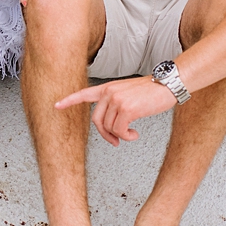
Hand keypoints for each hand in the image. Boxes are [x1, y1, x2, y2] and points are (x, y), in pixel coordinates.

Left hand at [55, 76, 177, 146]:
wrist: (168, 84)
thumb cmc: (152, 91)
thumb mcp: (128, 93)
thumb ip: (115, 102)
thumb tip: (111, 124)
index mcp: (108, 87)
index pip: (84, 94)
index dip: (69, 100)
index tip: (56, 105)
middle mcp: (109, 92)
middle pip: (96, 121)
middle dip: (105, 135)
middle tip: (115, 141)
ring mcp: (117, 100)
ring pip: (109, 128)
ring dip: (120, 135)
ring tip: (131, 133)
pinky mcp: (126, 109)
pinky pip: (120, 131)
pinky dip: (128, 136)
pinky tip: (135, 133)